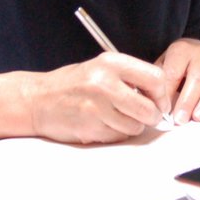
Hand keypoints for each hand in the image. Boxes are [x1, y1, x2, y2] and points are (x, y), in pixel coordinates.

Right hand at [22, 54, 170, 144]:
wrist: (37, 100)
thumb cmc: (72, 85)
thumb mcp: (100, 68)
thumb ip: (129, 77)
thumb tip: (160, 96)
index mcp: (111, 63)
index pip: (156, 78)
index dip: (162, 95)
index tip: (159, 102)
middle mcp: (104, 82)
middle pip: (149, 108)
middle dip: (151, 116)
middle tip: (145, 117)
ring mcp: (96, 107)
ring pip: (135, 126)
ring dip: (131, 127)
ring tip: (116, 118)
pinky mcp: (90, 127)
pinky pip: (117, 136)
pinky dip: (115, 134)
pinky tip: (102, 124)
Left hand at [157, 39, 199, 124]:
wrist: (196, 52)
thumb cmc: (177, 65)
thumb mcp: (162, 66)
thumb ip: (158, 83)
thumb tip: (153, 106)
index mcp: (182, 50)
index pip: (174, 71)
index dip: (168, 92)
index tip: (163, 110)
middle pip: (199, 77)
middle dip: (189, 101)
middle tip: (180, 119)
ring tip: (198, 118)